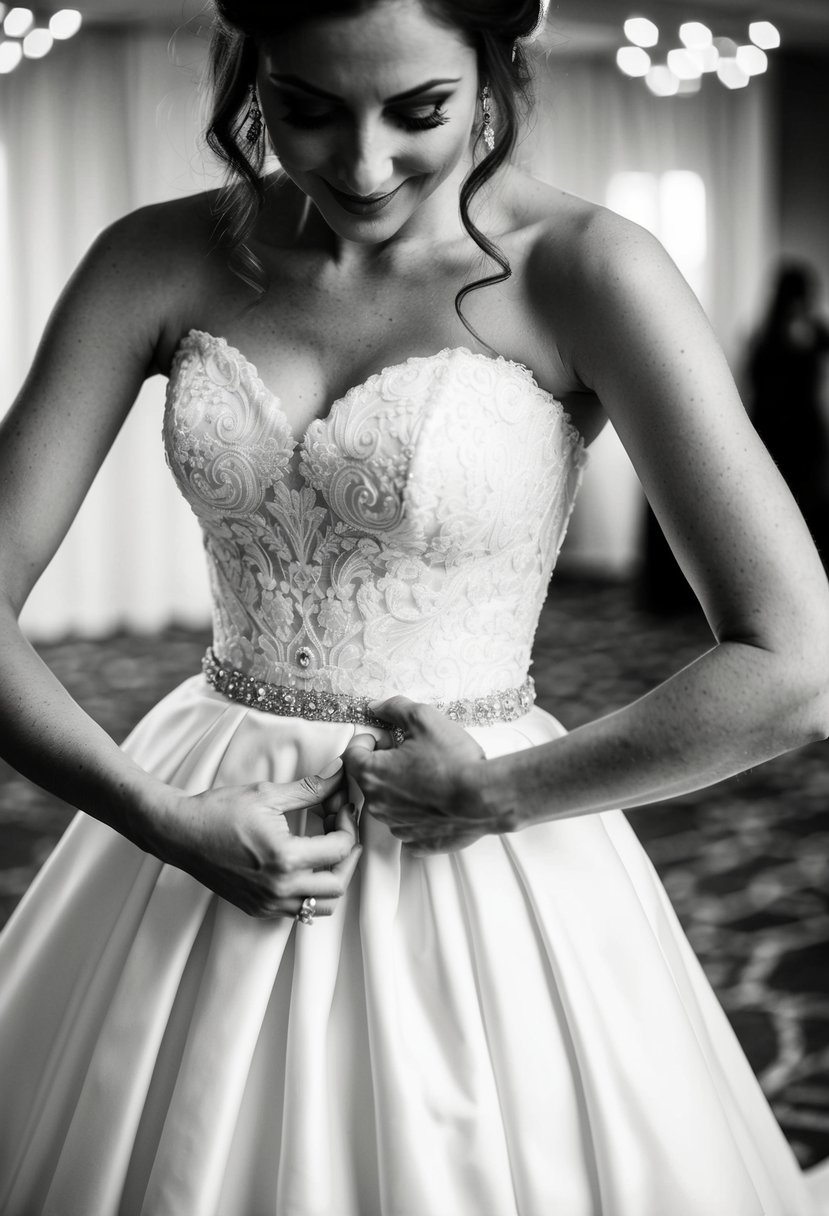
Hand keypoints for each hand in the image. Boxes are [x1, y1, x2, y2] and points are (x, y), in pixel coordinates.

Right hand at [155, 761, 360, 918]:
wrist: (181, 834)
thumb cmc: (219, 811)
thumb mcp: (268, 794)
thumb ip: (311, 788)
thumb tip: (340, 772)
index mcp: (285, 859)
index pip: (339, 850)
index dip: (348, 826)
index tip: (343, 808)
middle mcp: (279, 888)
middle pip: (338, 885)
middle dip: (348, 857)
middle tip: (344, 831)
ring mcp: (268, 903)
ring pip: (321, 906)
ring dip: (333, 879)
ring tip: (329, 851)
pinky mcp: (259, 908)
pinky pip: (299, 909)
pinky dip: (311, 891)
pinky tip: (306, 864)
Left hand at [342, 698, 492, 854]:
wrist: (485, 797)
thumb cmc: (454, 761)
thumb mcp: (423, 718)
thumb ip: (394, 708)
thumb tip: (377, 707)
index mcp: (373, 775)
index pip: (351, 754)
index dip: (367, 741)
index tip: (386, 738)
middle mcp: (379, 805)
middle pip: (370, 778)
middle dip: (386, 763)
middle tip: (413, 753)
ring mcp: (399, 827)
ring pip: (390, 802)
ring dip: (402, 788)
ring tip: (430, 775)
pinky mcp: (419, 841)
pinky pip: (410, 824)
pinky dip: (418, 812)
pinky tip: (436, 799)